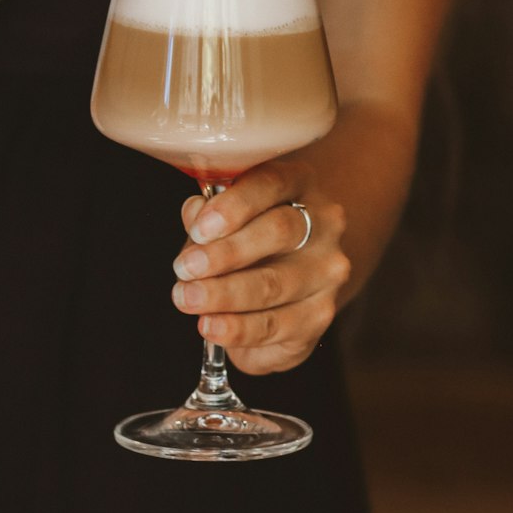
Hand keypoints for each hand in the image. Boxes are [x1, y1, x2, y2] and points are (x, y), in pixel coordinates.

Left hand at [170, 158, 349, 375]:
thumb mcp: (225, 219)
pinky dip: (237, 328)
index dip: (233, 206)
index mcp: (298, 184)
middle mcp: (323, 225)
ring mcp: (327, 272)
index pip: (271, 184)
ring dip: (223, 294)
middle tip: (185, 269)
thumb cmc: (249, 239)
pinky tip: (211, 325)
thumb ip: (207, 215)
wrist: (288, 284)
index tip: (199, 229)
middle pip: (278, 232)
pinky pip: (276, 324)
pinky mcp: (320, 315)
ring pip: (274, 284)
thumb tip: (194, 213)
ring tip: (187, 298)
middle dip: (225, 253)